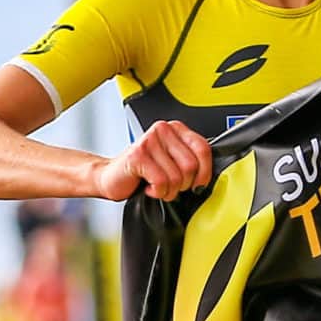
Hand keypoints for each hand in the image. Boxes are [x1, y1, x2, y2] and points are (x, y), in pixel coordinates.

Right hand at [94, 120, 212, 201]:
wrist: (110, 177)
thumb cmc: (142, 171)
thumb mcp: (172, 161)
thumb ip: (191, 160)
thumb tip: (210, 175)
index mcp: (176, 128)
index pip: (203, 148)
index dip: (204, 172)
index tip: (198, 183)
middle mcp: (163, 130)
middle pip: (191, 165)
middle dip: (183, 184)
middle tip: (170, 185)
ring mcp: (149, 141)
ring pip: (176, 177)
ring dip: (168, 191)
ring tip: (157, 186)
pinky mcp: (138, 155)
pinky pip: (161, 182)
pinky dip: (157, 192)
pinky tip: (148, 186)